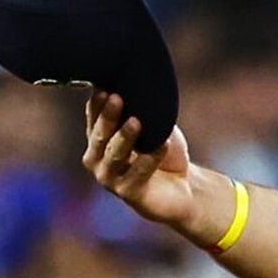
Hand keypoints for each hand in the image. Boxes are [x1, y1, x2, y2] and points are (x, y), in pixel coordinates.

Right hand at [83, 90, 197, 229]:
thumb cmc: (163, 153)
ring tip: (136, 122)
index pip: (93, 117)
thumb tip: (136, 83)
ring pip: (115, 155)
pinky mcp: (128, 194)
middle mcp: (97, 159)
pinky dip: (150, 159)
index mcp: (98, 139)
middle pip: (100, 135)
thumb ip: (141, 109)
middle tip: (117, 98)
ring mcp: (109, 178)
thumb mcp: (153, 126)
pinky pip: (138, 174)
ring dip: (125, 137)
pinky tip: (162, 145)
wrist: (183, 188)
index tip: (105, 87)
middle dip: (108, 116)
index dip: (98, 103)